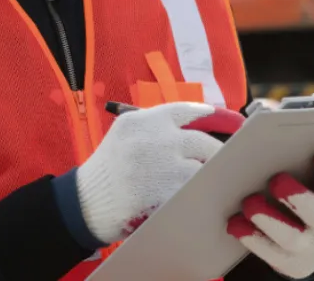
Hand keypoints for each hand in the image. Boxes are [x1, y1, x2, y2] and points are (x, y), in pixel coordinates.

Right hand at [77, 102, 243, 243]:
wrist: (84, 202)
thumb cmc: (107, 171)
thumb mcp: (125, 136)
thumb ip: (155, 128)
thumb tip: (195, 130)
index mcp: (144, 121)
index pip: (188, 110)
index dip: (214, 115)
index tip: (229, 122)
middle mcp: (154, 138)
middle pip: (203, 142)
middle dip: (215, 154)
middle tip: (224, 162)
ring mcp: (161, 165)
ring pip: (202, 168)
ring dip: (208, 176)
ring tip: (211, 182)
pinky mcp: (165, 192)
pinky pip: (192, 190)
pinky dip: (198, 194)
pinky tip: (200, 197)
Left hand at [226, 150, 313, 278]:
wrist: (313, 246)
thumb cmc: (309, 202)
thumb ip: (306, 168)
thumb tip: (276, 136)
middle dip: (297, 197)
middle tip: (276, 180)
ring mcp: (311, 250)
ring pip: (291, 237)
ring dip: (268, 218)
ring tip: (249, 202)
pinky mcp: (289, 263)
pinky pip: (269, 252)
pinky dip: (251, 237)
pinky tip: (235, 223)